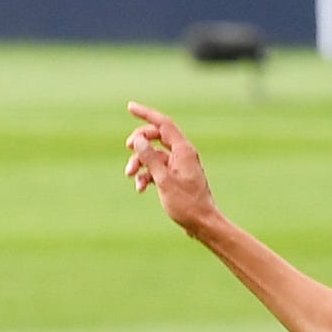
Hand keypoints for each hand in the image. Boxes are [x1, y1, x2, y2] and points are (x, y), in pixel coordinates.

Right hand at [123, 103, 217, 233]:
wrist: (203, 224)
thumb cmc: (187, 204)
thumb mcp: (163, 180)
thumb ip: (150, 158)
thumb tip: (138, 139)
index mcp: (184, 151)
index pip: (163, 124)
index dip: (146, 114)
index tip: (130, 107)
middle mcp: (183, 155)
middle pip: (156, 137)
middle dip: (139, 142)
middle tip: (128, 147)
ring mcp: (180, 166)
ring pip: (154, 155)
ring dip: (139, 162)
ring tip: (130, 174)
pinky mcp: (176, 178)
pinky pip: (157, 169)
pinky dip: (147, 175)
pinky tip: (140, 188)